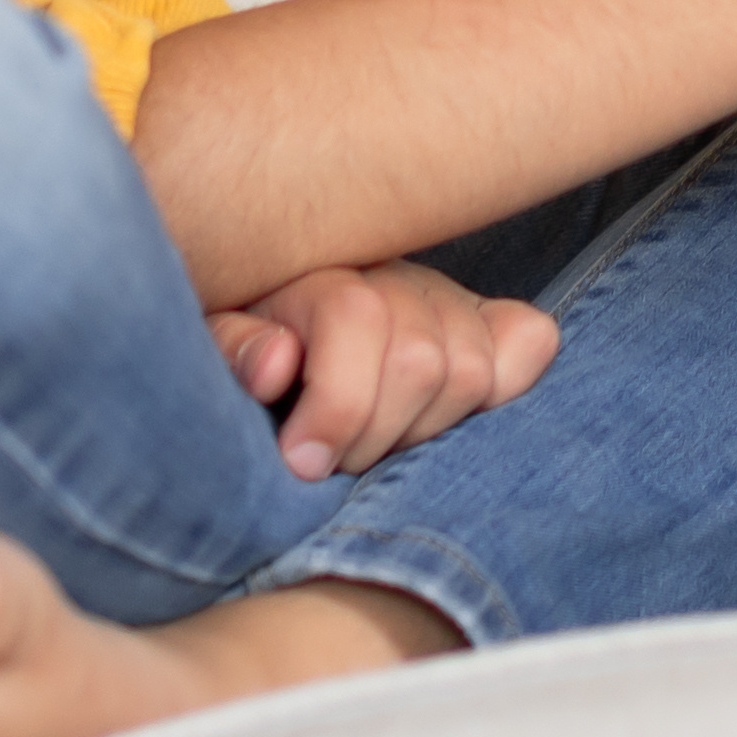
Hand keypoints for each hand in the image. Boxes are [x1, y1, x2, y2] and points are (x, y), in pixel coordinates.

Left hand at [212, 258, 559, 481]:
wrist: (268, 321)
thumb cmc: (238, 346)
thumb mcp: (205, 341)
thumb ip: (232, 347)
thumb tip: (279, 363)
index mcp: (321, 273)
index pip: (358, 317)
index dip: (336, 406)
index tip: (300, 463)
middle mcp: (392, 277)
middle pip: (422, 361)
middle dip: (374, 435)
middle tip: (336, 462)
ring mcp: (445, 300)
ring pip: (473, 370)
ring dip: (424, 429)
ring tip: (377, 446)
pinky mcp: (486, 322)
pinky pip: (531, 341)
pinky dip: (508, 381)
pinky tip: (448, 414)